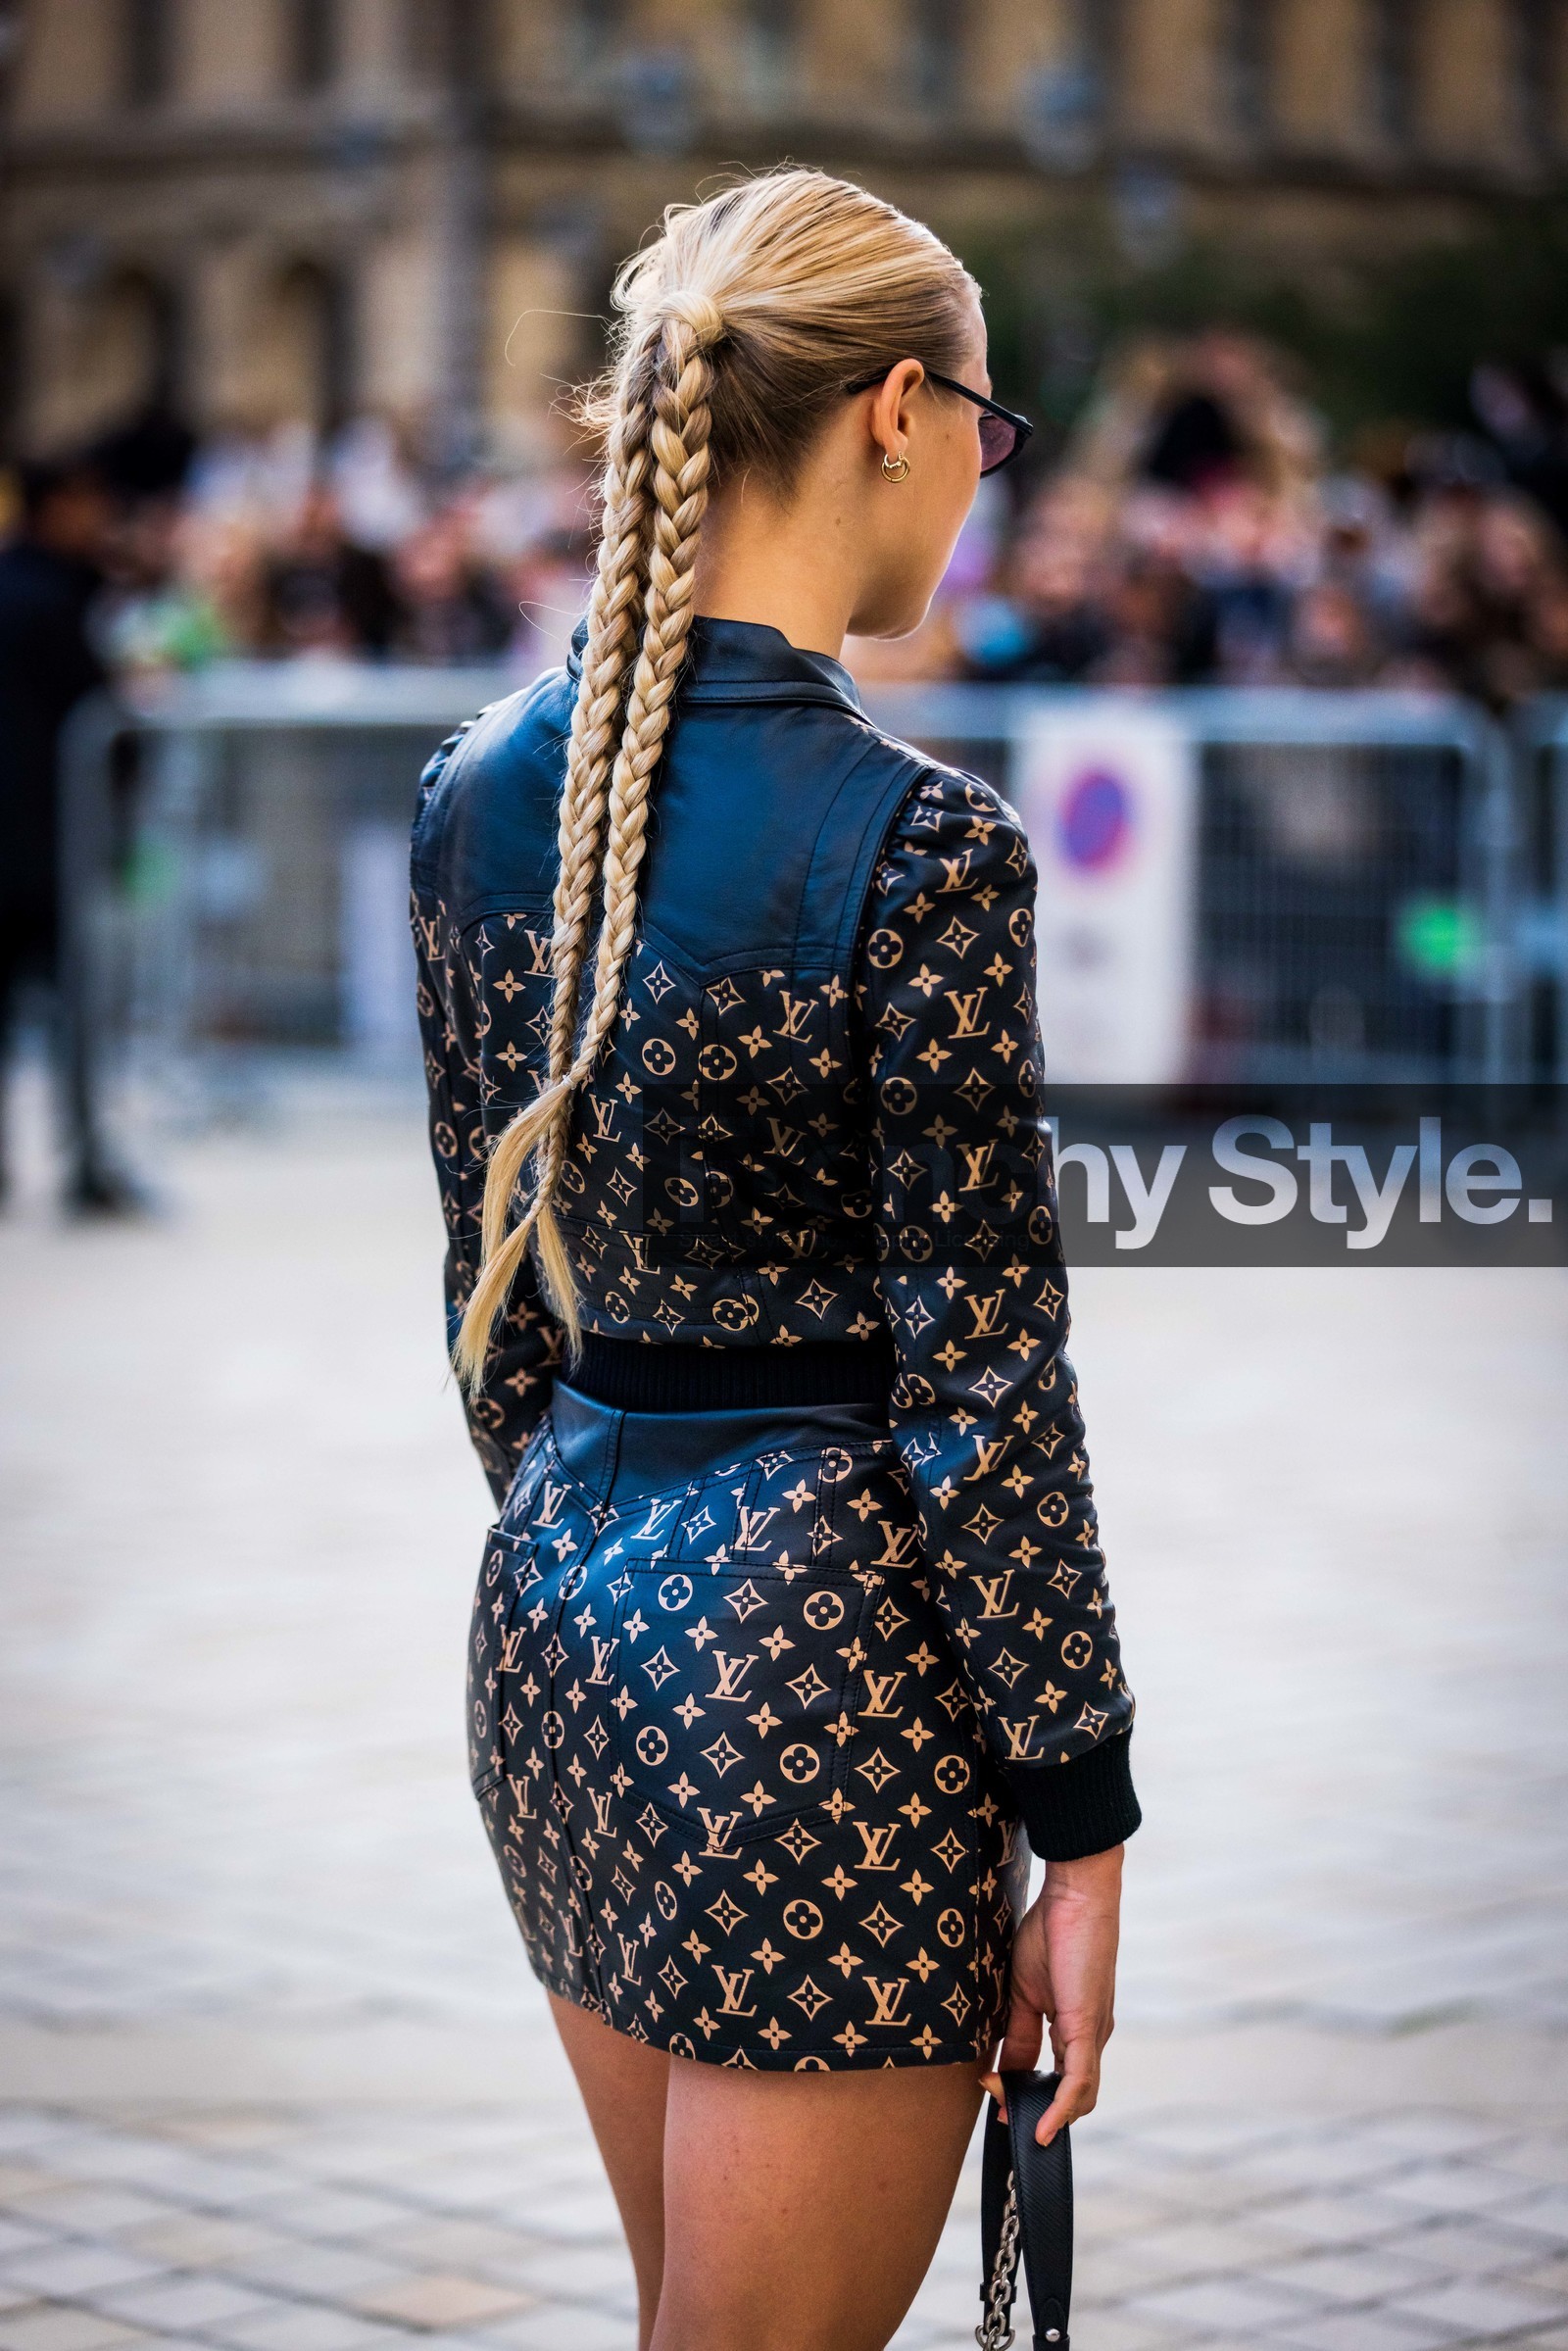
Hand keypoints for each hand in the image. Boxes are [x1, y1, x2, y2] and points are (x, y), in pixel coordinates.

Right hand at [981, 1844, 1122, 2146]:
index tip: (996, 2101)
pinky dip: (1060, 2108)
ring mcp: (1092, 2035)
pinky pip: (1078, 2081)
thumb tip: (1000, 2069)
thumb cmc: (1051, 1932)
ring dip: (1044, 2114)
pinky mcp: (1087, 2028)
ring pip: (1078, 2096)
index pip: (1052, 2077)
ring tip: (1011, 2116)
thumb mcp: (1022, 1991)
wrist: (1075, 1896)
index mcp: (1074, 2029)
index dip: (1025, 2094)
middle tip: (1001, 2112)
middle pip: (1068, 2095)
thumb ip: (1016, 2033)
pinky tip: (1042, 2125)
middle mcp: (1089, 2038)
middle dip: (1033, 2110)